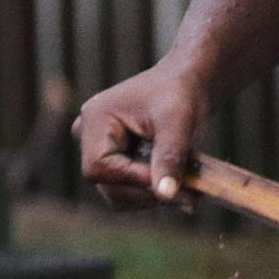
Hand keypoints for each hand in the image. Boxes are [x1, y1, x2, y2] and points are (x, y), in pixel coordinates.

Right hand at [73, 58, 208, 209]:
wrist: (186, 83)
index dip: (134, 180)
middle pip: (107, 185)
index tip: (171, 184)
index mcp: (96, 119)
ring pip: (118, 193)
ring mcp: (99, 150)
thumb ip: (169, 157)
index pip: (99, 167)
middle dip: (148, 192)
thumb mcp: (178, 123)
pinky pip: (128, 190)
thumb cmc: (181, 94)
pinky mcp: (114, 162)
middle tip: (189, 193)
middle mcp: (89, 136)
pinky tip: (179, 182)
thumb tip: (165, 194)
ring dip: (153, 195)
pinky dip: (153, 192)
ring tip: (188, 185)